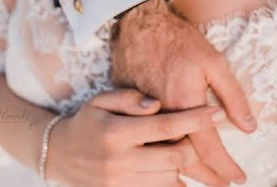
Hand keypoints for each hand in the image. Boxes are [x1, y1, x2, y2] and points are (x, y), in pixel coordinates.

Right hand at [44, 88, 224, 186]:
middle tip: (198, 135)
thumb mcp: (101, 100)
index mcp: (116, 132)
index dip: (196, 119)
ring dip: (182, 165)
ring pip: (171, 179)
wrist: (58, 155)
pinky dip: (171, 182)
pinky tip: (169, 168)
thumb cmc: (88, 122)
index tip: (217, 112)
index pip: (165, 126)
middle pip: (175, 157)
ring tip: (179, 150)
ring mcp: (120, 183)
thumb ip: (129, 98)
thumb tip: (157, 106)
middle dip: (194, 146)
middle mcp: (119, 161)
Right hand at [111, 0, 255, 185]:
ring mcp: (143, 117)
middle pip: (185, 160)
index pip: (208, 149)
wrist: (139, 26)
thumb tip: (249, 127)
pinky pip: (150, 143)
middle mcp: (162, 117)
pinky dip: (164, 158)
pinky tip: (174, 164)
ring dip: (186, 173)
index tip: (239, 178)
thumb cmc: (179, 41)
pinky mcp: (132, 113)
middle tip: (224, 185)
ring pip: (165, 156)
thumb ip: (233, 96)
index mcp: (184, 105)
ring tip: (205, 180)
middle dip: (208, 176)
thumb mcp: (214, 62)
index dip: (225, 167)